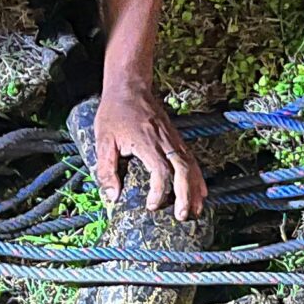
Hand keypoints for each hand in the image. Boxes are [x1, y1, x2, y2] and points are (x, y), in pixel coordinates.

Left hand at [93, 88, 204, 218]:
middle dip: (186, 195)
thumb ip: (106, 169)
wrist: (129, 87)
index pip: (161, 171)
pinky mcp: (176, 138)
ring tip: (195, 210)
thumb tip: (112, 195)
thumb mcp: (103, 140)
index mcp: (146, 142)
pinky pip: (192, 160)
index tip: (151, 205)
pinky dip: (197, 177)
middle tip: (182, 215)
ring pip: (191, 166)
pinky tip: (199, 191)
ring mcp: (173, 139)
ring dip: (195, 190)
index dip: (159, 192)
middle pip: (183, 170)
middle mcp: (164, 141)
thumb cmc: (115, 112)